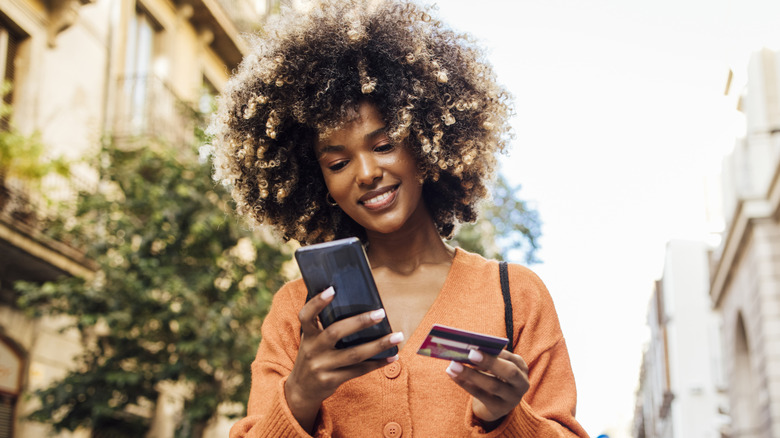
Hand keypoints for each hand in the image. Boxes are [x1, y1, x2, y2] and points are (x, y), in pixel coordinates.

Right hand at [285, 287, 403, 431]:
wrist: (301, 390)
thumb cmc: (313, 356)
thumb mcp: (311, 340)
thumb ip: (324, 324)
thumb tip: (352, 302)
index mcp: (308, 335)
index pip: (306, 316)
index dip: (317, 302)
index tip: (332, 289)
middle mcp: (312, 350)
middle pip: (335, 332)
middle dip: (359, 322)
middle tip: (381, 313)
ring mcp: (321, 366)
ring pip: (353, 354)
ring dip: (378, 345)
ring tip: (397, 336)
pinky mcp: (331, 381)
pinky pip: (358, 371)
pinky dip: (376, 363)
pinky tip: (391, 356)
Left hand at [445, 349, 528, 427]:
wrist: (496, 405)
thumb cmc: (494, 377)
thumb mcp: (496, 367)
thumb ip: (487, 358)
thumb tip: (467, 349)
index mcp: (521, 367)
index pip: (512, 358)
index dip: (496, 352)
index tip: (480, 345)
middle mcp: (521, 383)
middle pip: (509, 371)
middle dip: (489, 361)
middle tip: (470, 353)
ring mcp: (512, 398)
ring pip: (492, 385)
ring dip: (471, 373)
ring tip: (454, 365)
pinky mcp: (499, 409)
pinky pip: (480, 395)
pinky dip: (465, 383)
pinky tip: (452, 375)